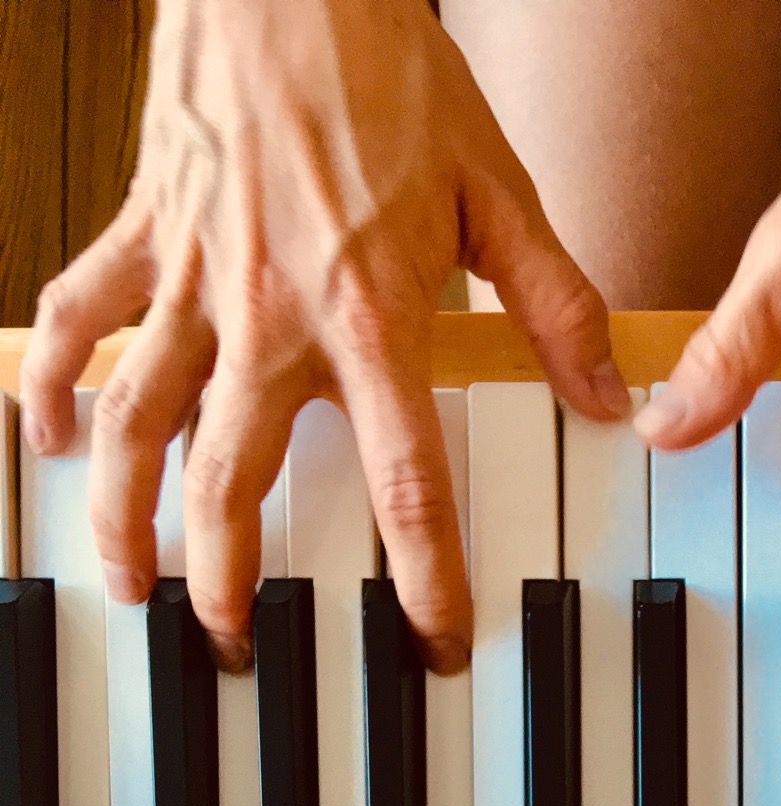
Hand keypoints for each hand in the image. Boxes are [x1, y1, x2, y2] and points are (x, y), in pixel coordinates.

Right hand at [20, 0, 628, 672]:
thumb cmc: (390, 73)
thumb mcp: (500, 195)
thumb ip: (558, 310)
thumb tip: (613, 399)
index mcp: (369, 317)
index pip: (404, 482)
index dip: (423, 574)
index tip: (432, 642)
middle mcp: (269, 317)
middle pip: (236, 481)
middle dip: (235, 581)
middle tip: (241, 646)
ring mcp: (193, 281)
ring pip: (140, 422)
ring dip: (128, 516)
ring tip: (132, 587)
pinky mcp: (141, 237)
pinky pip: (78, 322)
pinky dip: (54, 380)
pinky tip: (48, 439)